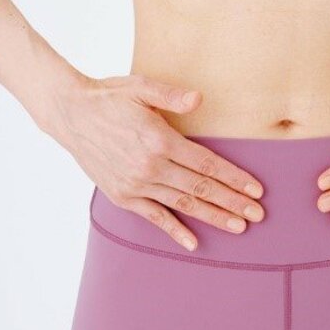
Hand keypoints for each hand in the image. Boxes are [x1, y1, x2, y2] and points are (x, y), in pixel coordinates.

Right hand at [47, 72, 264, 250]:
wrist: (70, 114)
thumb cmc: (110, 97)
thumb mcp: (141, 87)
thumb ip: (172, 95)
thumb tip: (199, 99)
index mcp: (160, 140)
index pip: (207, 163)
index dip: (234, 178)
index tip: (256, 189)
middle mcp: (150, 166)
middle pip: (201, 188)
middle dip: (232, 202)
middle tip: (258, 214)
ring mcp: (136, 184)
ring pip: (183, 204)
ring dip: (213, 217)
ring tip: (239, 226)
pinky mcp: (122, 195)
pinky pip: (154, 217)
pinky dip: (174, 230)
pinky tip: (194, 242)